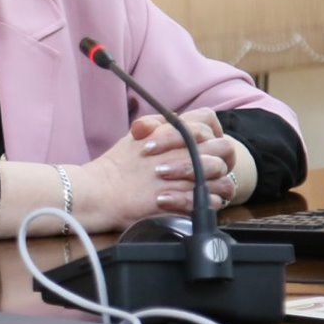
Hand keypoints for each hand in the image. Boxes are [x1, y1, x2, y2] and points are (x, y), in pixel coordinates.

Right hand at [74, 115, 237, 229]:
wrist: (101, 191)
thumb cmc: (117, 165)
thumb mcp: (137, 134)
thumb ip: (159, 124)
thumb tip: (177, 120)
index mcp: (173, 132)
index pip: (207, 122)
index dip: (212, 132)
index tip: (207, 145)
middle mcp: (183, 151)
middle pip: (222, 148)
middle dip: (220, 159)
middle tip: (210, 169)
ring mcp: (184, 177)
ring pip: (221, 177)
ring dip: (217, 183)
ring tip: (207, 189)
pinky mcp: (182, 200)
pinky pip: (210, 201)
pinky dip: (208, 202)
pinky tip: (197, 202)